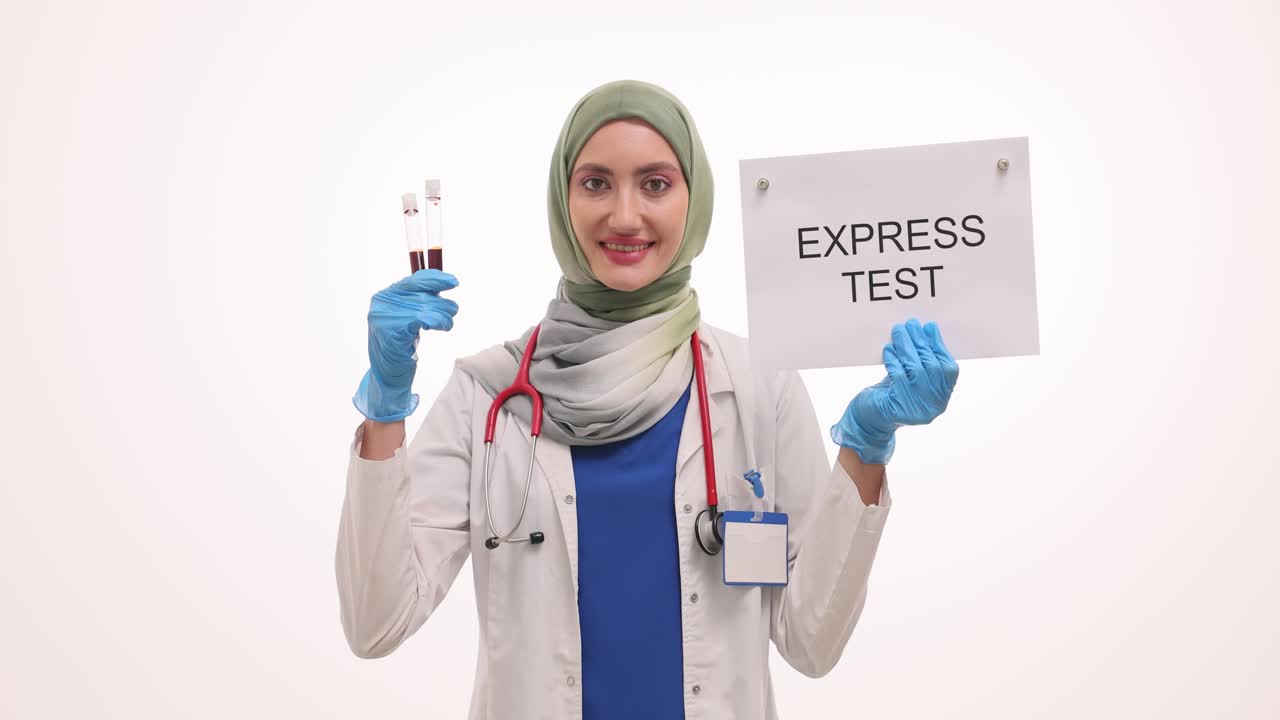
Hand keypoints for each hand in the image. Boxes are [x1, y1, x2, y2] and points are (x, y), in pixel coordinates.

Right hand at [352, 270, 458, 421]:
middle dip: (442, 304)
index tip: (454, 282)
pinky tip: (441, 327)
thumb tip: (442, 285)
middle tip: (451, 313)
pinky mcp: (392, 331)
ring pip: (425, 306)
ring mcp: (385, 317)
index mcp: (384, 296)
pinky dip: (436, 321)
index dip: (436, 278)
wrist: (387, 374)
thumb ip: (418, 301)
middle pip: (423, 294)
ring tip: (447, 324)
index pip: (413, 280)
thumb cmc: (400, 345)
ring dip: (443, 315)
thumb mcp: (406, 317)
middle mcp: (382, 304)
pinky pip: (421, 318)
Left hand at [830, 318, 958, 463]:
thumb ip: (922, 360)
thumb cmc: (891, 394)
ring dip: (906, 347)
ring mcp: (918, 410)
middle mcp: (935, 406)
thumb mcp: (911, 378)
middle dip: (921, 342)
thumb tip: (927, 330)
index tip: (929, 327)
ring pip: (915, 370)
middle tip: (911, 324)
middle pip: (932, 367)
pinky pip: (899, 377)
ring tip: (898, 331)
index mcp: (942, 397)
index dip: (939, 346)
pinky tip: (888, 349)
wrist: (869, 420)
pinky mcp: (899, 409)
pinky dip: (893, 360)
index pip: (948, 369)